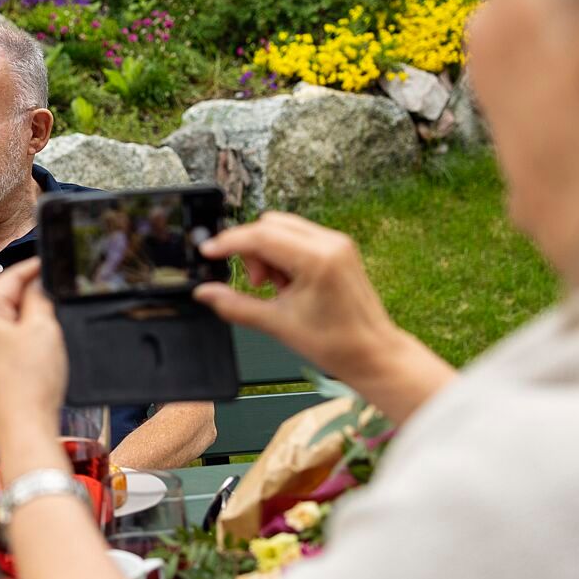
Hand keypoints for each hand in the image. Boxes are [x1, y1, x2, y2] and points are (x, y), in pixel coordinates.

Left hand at [0, 259, 67, 442]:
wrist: (24, 430)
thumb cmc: (30, 384)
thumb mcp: (43, 327)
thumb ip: (40, 297)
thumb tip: (38, 284)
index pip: (8, 277)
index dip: (33, 267)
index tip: (51, 261)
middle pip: (5, 299)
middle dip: (31, 296)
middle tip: (59, 295)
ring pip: (6, 322)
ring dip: (29, 320)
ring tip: (53, 326)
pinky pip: (4, 343)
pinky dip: (23, 340)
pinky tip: (41, 349)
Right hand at [194, 212, 403, 385]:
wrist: (373, 354)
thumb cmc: (337, 344)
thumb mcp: (277, 325)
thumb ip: (235, 305)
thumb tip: (204, 293)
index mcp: (317, 259)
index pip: (261, 235)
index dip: (229, 242)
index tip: (209, 252)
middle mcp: (330, 243)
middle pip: (270, 225)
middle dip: (251, 249)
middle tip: (256, 284)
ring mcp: (337, 243)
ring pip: (283, 228)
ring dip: (267, 251)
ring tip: (275, 287)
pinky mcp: (338, 248)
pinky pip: (298, 237)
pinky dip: (283, 254)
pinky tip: (288, 283)